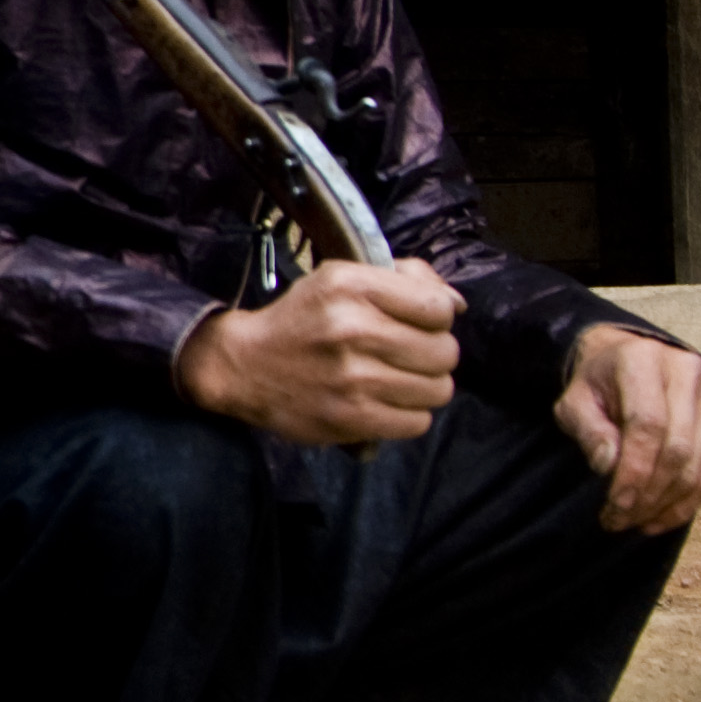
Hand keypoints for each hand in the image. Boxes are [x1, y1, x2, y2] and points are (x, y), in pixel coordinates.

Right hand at [173, 257, 461, 446]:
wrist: (242, 366)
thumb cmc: (300, 319)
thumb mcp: (341, 279)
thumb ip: (404, 281)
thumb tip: (458, 305)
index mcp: (352, 287)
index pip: (438, 309)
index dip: (437, 318)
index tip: (417, 324)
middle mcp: (353, 330)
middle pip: (445, 352)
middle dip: (433, 354)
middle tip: (407, 355)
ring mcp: (352, 379)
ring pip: (438, 390)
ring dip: (424, 387)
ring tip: (397, 380)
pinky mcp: (350, 419)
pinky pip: (417, 422)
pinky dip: (408, 415)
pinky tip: (385, 402)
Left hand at [554, 325, 700, 532]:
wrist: (626, 359)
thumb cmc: (596, 385)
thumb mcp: (575, 401)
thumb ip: (588, 429)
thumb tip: (609, 466)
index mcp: (644, 360)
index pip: (648, 424)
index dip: (633, 471)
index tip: (614, 505)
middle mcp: (687, 374)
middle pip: (677, 448)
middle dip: (648, 494)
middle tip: (619, 519)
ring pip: (698, 466)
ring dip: (667, 504)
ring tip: (635, 522)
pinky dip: (688, 504)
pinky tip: (661, 519)